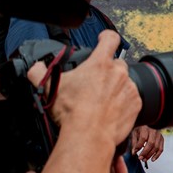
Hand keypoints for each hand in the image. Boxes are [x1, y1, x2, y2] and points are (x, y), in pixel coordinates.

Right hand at [26, 30, 140, 146]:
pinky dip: (124, 103)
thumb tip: (36, 68)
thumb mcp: (50, 87)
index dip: (106, 37)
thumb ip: (39, 72)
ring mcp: (129, 88)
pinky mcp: (136, 104)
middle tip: (95, 84)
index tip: (103, 40)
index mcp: (100, 63)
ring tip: (101, 102)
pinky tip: (110, 111)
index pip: (110, 38)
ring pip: (125, 82)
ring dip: (116, 88)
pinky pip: (132, 99)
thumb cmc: (72, 111)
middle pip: (117, 64)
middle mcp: (118, 73)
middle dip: (107, 71)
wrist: (88, 135)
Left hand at [131, 126, 163, 161]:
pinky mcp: (162, 139)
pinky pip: (161, 149)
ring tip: (144, 159)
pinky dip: (157, 155)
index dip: (139, 146)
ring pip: (156, 147)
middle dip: (145, 152)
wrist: (149, 123)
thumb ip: (134, 142)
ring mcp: (159, 135)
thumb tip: (134, 153)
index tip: (134, 152)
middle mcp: (154, 130)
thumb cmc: (140, 129)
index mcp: (145, 128)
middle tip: (140, 158)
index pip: (143, 138)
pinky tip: (152, 159)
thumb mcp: (134, 133)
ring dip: (150, 155)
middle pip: (151, 143)